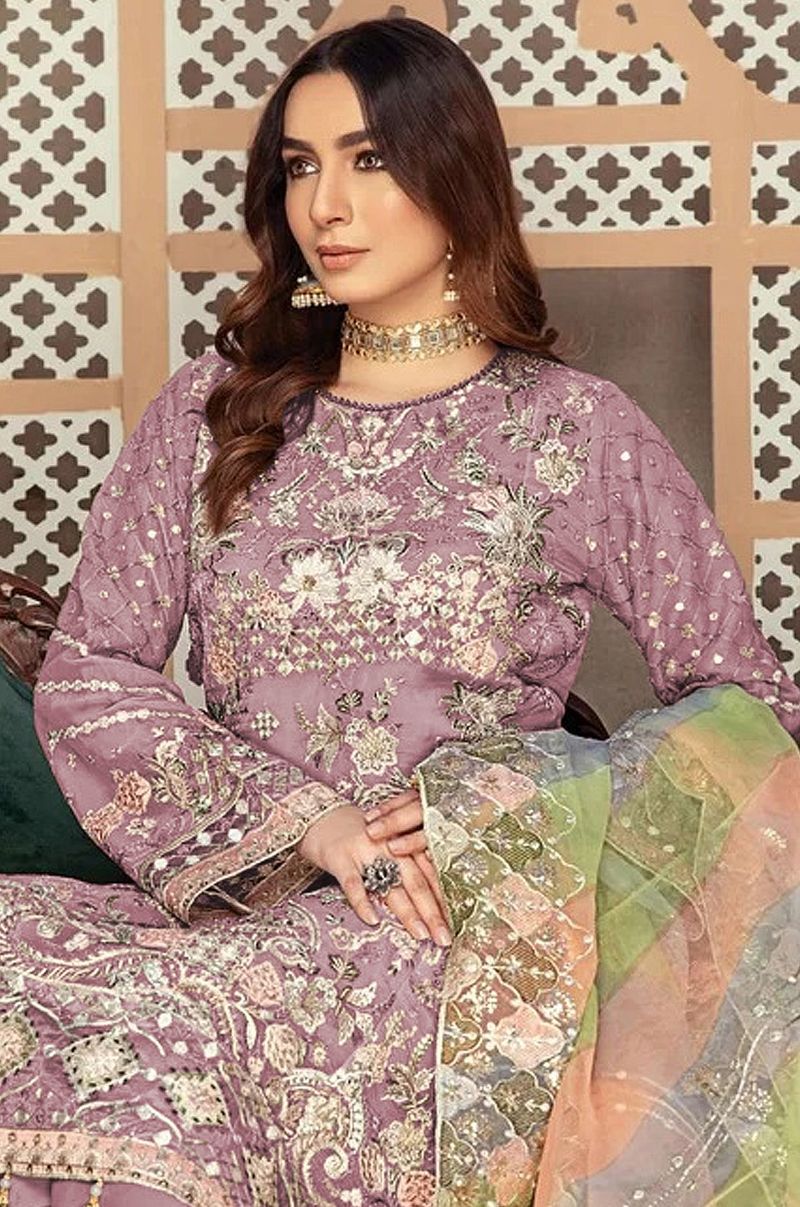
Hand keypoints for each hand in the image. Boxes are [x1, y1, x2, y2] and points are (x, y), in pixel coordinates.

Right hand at [297, 795, 450, 945]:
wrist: (320, 816)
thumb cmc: (359, 837)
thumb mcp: (388, 847)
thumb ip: (407, 867)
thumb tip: (431, 903)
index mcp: (404, 843)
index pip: (430, 874)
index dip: (444, 900)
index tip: (457, 925)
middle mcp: (390, 845)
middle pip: (417, 882)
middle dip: (433, 912)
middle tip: (445, 938)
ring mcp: (366, 851)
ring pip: (391, 884)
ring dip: (408, 912)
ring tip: (422, 935)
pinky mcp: (341, 857)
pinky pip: (353, 883)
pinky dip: (363, 902)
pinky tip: (373, 920)